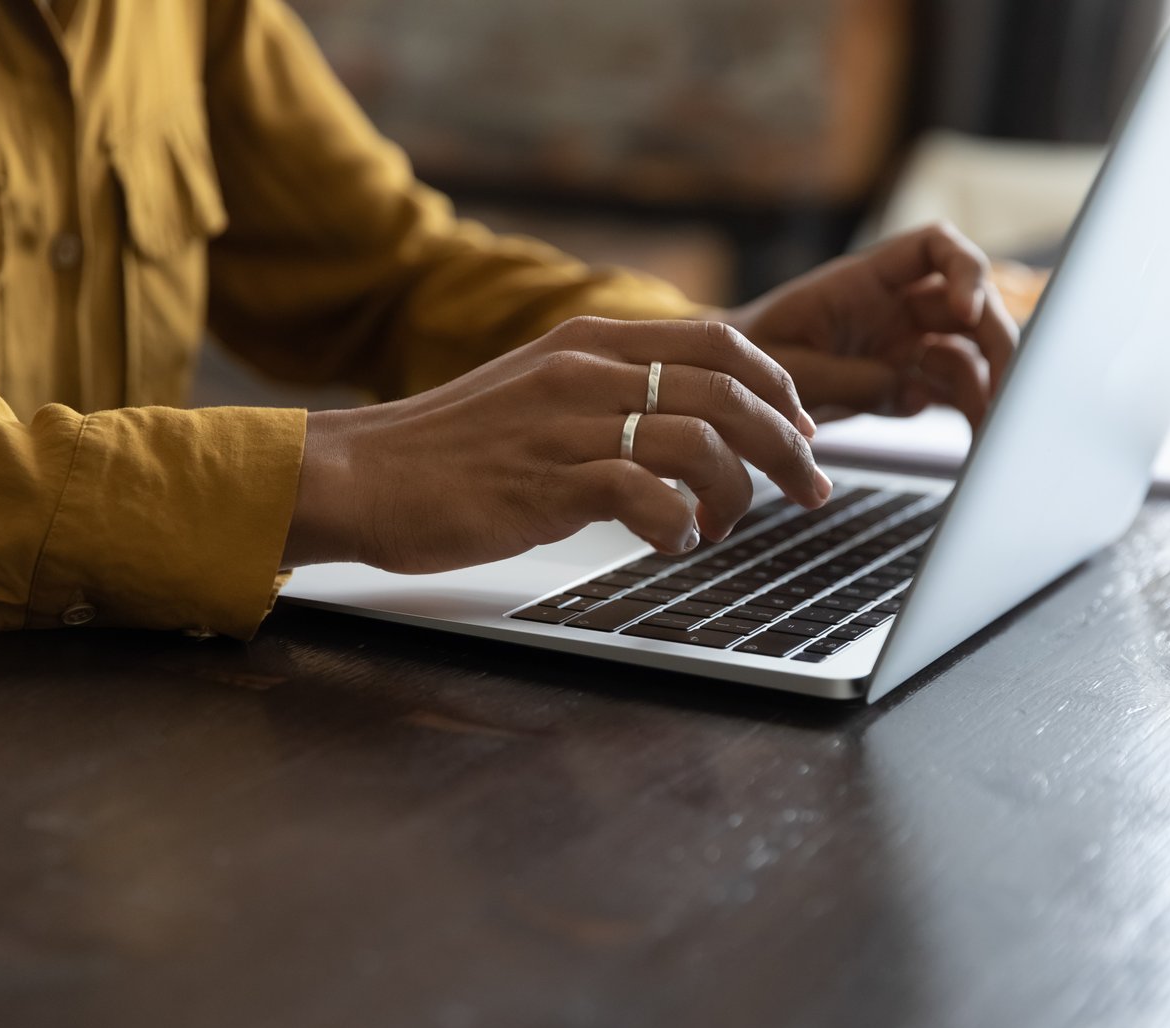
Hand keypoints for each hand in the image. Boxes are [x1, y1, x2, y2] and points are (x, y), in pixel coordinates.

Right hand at [284, 317, 831, 572]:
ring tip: (728, 527)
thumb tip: (684, 419)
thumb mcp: (536, 393)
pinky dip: (679, 524)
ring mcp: (566, 426)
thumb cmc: (447, 449)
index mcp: (587, 343)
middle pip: (728, 389)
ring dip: (738, 492)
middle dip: (788, 443)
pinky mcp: (546, 485)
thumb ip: (606, 392)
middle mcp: (585, 373)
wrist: (359, 475)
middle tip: (810, 488)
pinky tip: (675, 543)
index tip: (802, 427)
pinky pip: (645, 495)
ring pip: (699, 440)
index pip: (719, 340)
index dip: (778, 385)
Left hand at [724, 222, 1019, 430]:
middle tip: (1007, 384)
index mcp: (864, 282)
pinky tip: (977, 434)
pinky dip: (971, 410)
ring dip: (989, 384)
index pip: (934, 248)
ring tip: (990, 425)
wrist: (731, 391)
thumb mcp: (791, 368)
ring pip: (969, 351)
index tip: (967, 308)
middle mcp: (894, 307)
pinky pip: (952, 390)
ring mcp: (904, 344)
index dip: (964, 270)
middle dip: (995, 338)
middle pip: (970, 305)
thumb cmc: (751, 362)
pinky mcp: (905, 382)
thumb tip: (913, 394)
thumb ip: (850, 378)